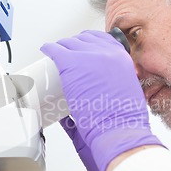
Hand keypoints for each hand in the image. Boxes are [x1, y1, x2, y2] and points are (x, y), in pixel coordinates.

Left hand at [41, 30, 163, 170]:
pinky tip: (46, 50)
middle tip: (66, 54)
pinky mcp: (73, 64)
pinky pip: (56, 49)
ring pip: (69, 44)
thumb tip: (94, 89)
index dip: (90, 44)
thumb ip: (110, 87)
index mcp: (122, 60)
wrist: (119, 131)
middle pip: (84, 39)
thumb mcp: (124, 94)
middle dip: (74, 46)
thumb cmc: (122, 122)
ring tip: (55, 55)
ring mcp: (90, 56)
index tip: (82, 48)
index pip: (103, 40)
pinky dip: (49, 48)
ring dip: (61, 48)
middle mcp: (108, 53)